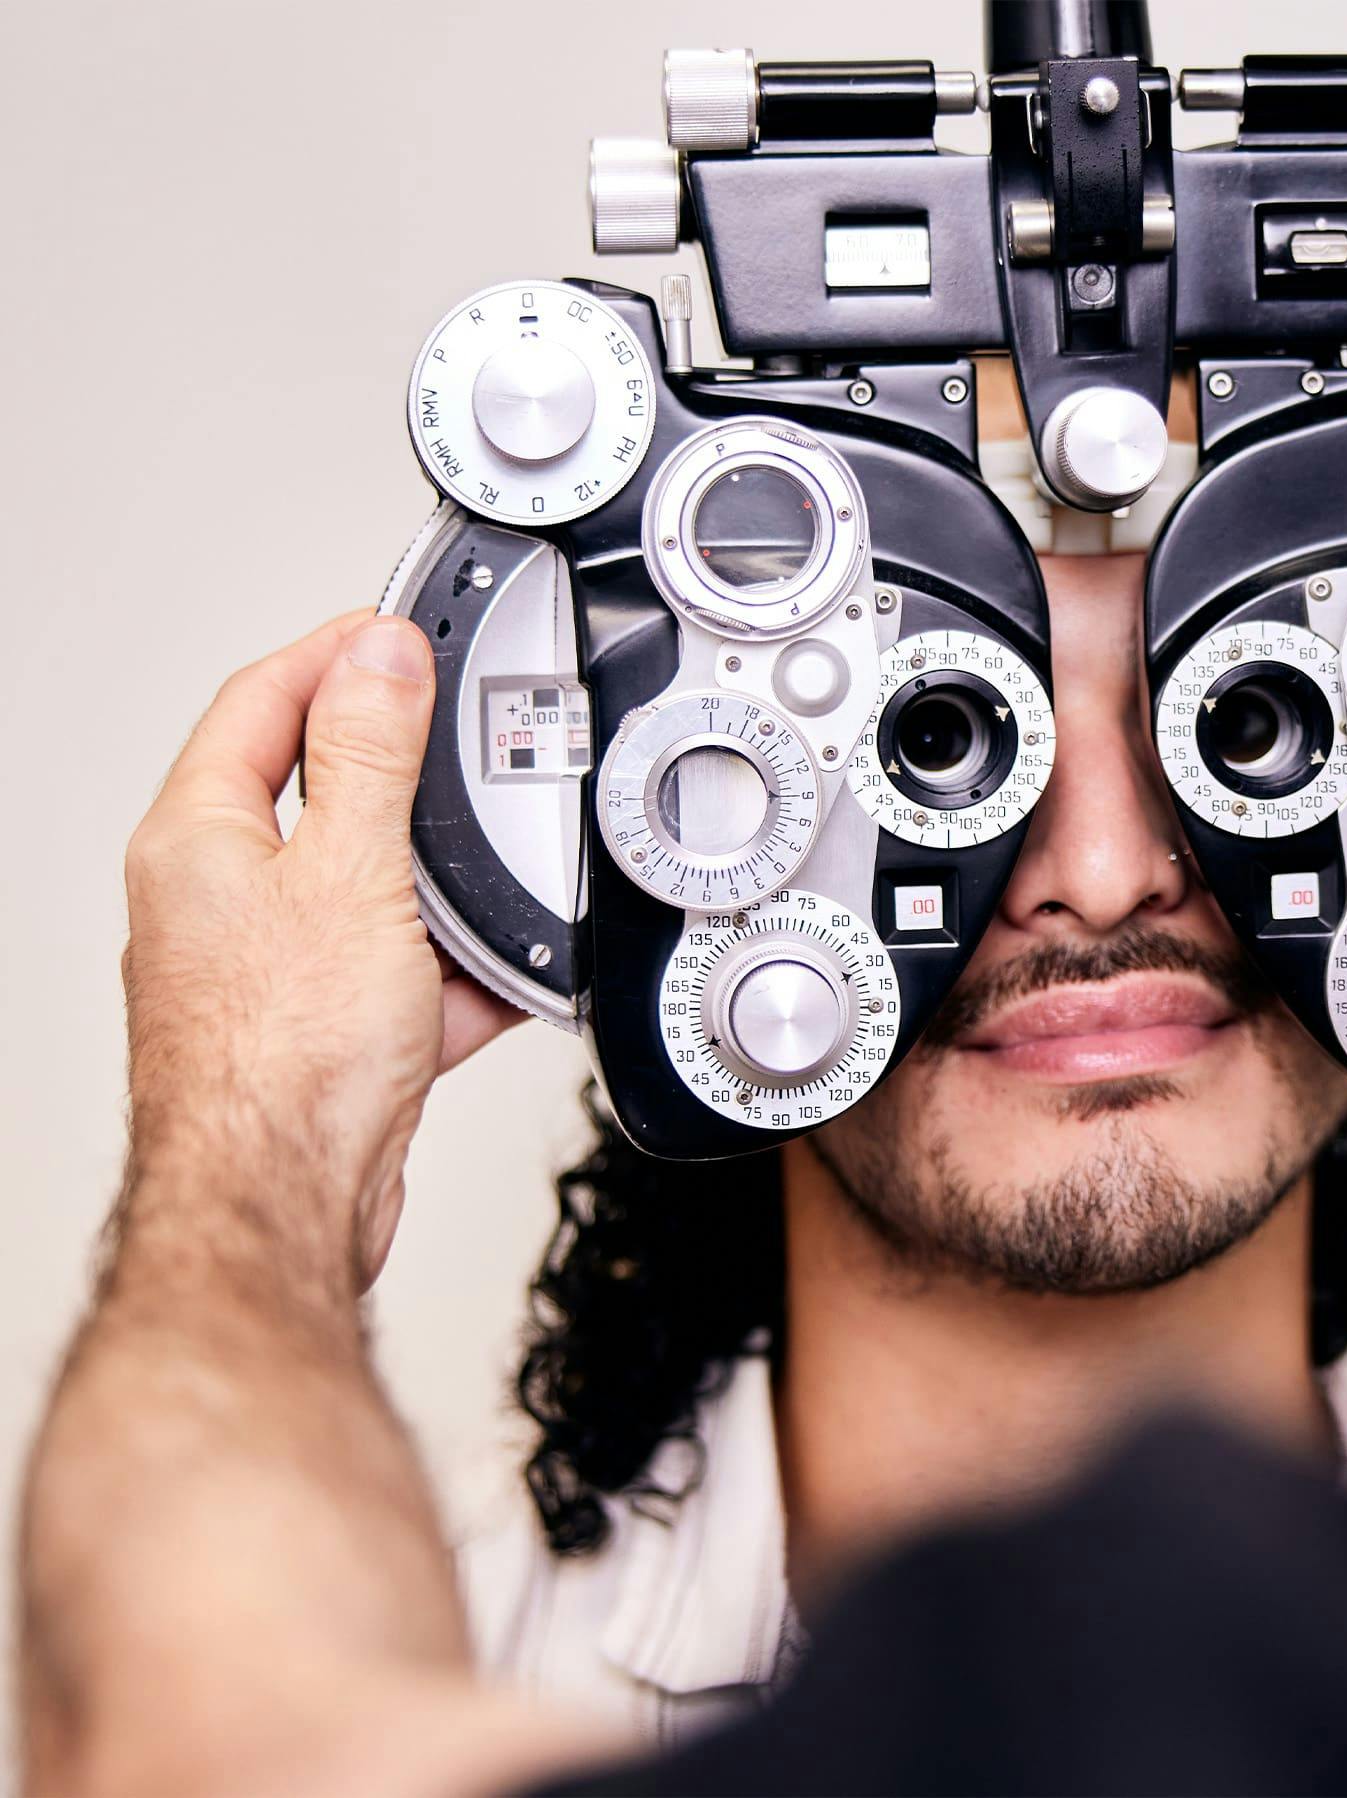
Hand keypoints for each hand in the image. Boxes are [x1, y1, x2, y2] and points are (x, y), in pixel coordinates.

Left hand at [120, 610, 522, 1291]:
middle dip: (404, 774)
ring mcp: (268, 966)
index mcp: (198, 837)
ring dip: (439, 888)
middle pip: (320, 792)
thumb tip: (379, 655)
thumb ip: (371, 756)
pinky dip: (454, 974)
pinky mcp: (320, 1030)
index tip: (400, 631)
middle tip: (462, 741)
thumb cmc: (282, 1059)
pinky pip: (400, 974)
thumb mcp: (351, 873)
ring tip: (489, 883)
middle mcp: (217, 896)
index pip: (260, 700)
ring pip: (370, 889)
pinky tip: (494, 982)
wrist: (286, 1204)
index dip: (334, 652)